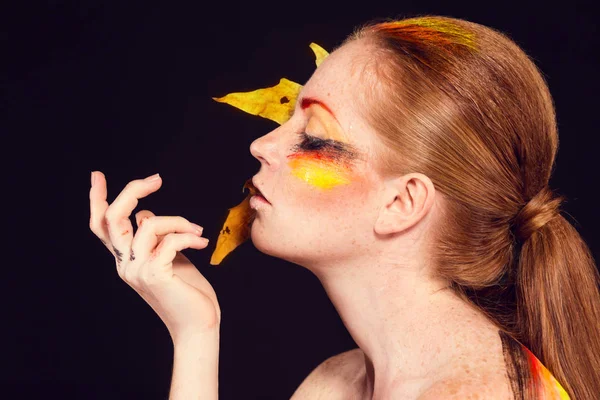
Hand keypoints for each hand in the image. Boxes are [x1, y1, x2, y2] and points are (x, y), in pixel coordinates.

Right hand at [89, 171, 220, 341]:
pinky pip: (169, 240)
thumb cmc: (187, 291)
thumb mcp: (168, 258)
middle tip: (156, 179)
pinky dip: (188, 235)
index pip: (101, 227)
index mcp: (125, 259)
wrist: (198, 326)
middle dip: (132, 191)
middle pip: (112, 218)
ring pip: (148, 224)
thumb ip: (153, 239)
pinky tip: (202, 243)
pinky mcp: (155, 275)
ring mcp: (137, 270)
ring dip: (178, 220)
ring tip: (197, 231)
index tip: (97, 175)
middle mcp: (124, 264)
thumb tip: (143, 214)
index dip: (97, 200)